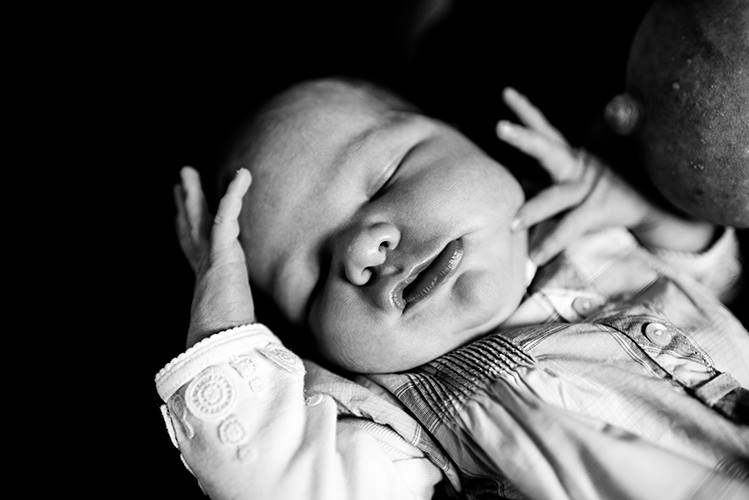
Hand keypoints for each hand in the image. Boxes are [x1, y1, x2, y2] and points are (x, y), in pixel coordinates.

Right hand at [174, 166, 255, 347]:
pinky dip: (234, 194)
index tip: (176, 215)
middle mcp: (204, 267)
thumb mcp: (232, 326)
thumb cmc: (227, 343)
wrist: (221, 348)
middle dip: (185, 204)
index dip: (184, 230)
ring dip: (194, 193)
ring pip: (201, 218)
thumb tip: (246, 336)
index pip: (193, 249)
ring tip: (187, 172)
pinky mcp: (222, 253)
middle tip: (179, 181)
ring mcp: (210, 259)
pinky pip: (227, 215)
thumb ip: (236, 324)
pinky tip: (242, 175)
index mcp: (206, 281)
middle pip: (191, 227)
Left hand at [496, 87, 714, 264]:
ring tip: (511, 224)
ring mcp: (588, 188)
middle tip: (499, 127)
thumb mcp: (576, 182)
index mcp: (571, 157)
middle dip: (524, 138)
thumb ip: (550, 181)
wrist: (654, 208)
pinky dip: (553, 243)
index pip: (545, 129)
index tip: (506, 93)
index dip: (526, 111)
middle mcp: (577, 167)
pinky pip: (571, 227)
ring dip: (534, 210)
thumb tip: (521, 184)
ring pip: (556, 197)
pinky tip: (536, 257)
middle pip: (547, 149)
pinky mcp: (599, 210)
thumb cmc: (608, 192)